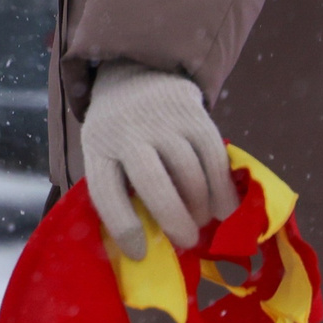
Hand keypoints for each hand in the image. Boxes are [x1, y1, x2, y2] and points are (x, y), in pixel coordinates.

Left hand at [79, 61, 239, 257]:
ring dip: (200, 207)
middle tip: (186, 242)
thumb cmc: (118, 127)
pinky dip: (222, 188)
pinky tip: (223, 208)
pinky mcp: (193, 113)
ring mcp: (162, 120)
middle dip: (173, 220)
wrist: (136, 69)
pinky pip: (214, 156)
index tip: (140, 253)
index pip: (106, 192)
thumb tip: (144, 244)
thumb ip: (118, 187)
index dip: (123, 228)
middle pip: (152, 182)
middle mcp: (128, 130)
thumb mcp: (103, 149)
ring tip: (201, 222)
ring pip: (189, 172)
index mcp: (98, 145)